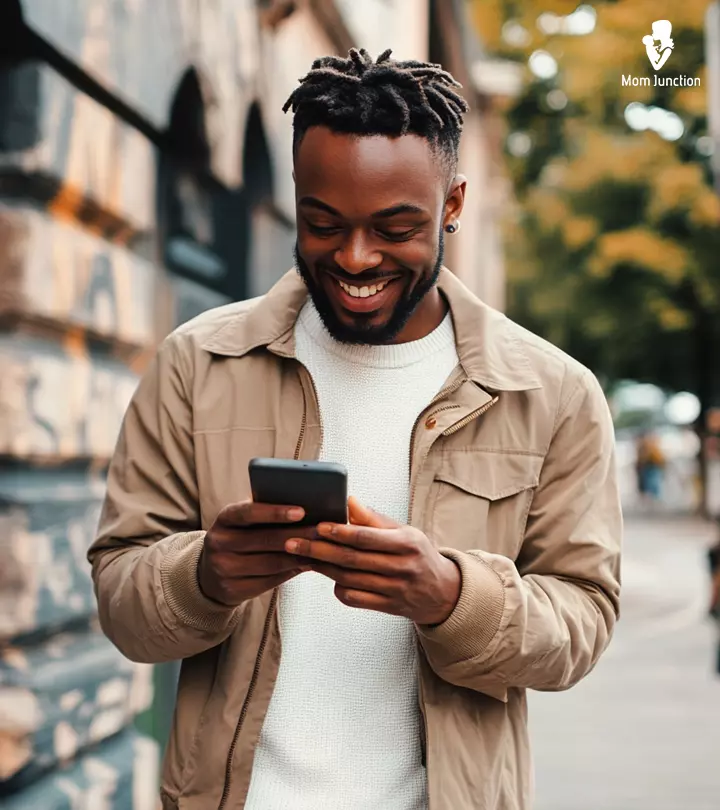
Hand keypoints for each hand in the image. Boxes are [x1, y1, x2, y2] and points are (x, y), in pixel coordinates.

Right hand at [199, 501, 317, 605]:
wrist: (210, 575)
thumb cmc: (238, 539)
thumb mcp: (243, 523)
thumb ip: (264, 513)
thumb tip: (303, 509)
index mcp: (224, 520)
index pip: (248, 513)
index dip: (275, 512)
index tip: (301, 511)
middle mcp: (219, 543)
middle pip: (265, 540)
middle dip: (298, 534)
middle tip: (321, 531)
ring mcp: (224, 569)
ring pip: (271, 563)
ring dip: (299, 556)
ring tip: (320, 548)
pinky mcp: (233, 590)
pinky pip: (270, 581)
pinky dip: (291, 572)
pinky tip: (307, 564)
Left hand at [284, 496, 460, 625]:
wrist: (443, 592)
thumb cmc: (418, 554)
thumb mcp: (405, 531)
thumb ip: (375, 518)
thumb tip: (349, 501)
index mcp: (407, 543)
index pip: (367, 537)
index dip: (340, 532)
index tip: (318, 526)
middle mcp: (402, 567)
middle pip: (352, 559)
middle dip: (319, 550)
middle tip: (293, 542)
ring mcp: (395, 590)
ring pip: (349, 579)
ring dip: (322, 568)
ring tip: (301, 556)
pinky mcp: (388, 607)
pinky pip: (354, 599)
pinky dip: (337, 587)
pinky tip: (327, 576)